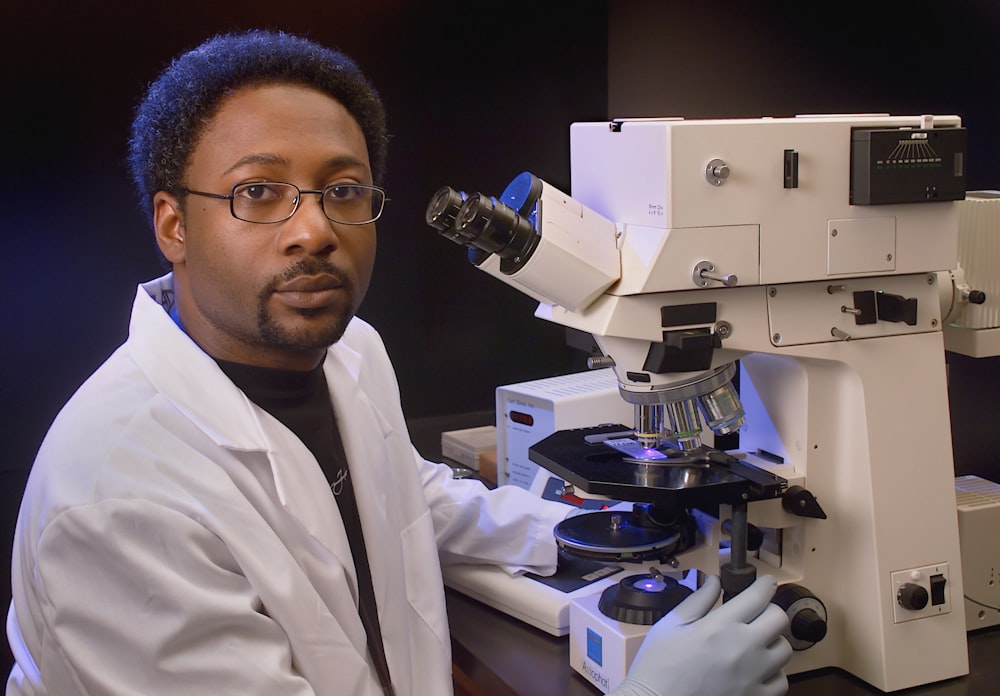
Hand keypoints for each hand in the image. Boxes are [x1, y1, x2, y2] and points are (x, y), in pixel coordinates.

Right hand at [610, 574, 791, 695]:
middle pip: (779, 619)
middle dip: (769, 610)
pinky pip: (781, 680)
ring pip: (785, 649)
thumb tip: (715, 581)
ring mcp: (754, 676)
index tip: (766, 583)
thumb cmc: (659, 666)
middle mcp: (744, 649)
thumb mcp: (671, 625)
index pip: (759, 596)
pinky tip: (756, 670)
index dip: (766, 584)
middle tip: (756, 613)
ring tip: (754, 643)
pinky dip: (773, 672)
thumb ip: (698, 601)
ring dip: (772, 641)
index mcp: (721, 626)